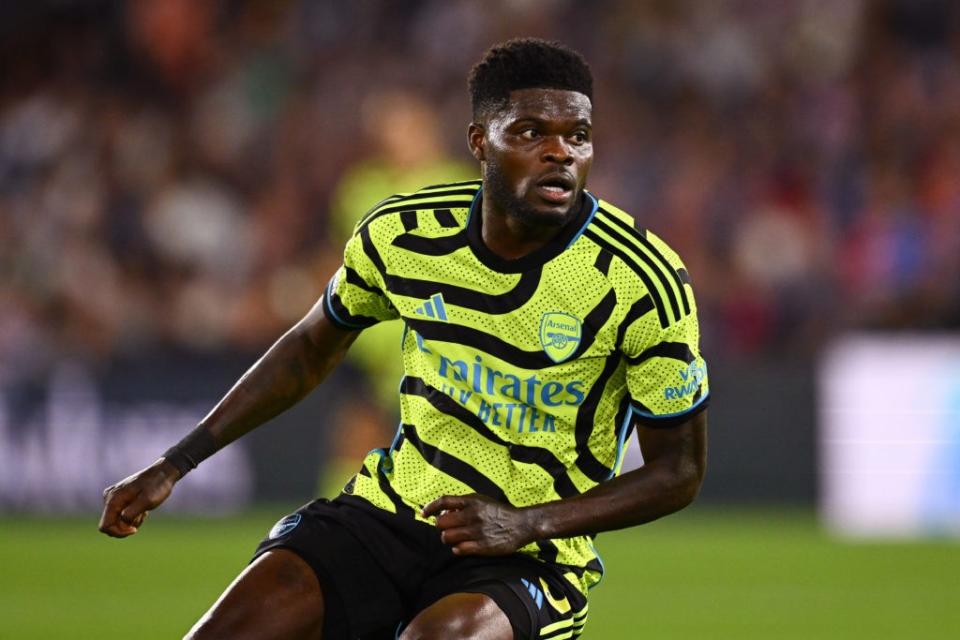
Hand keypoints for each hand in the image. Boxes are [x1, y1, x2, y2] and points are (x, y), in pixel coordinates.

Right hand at [98, 458, 179, 537]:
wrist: (163, 473)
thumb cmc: (157, 486)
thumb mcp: (147, 501)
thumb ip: (131, 513)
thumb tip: (121, 521)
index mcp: (113, 499)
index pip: (105, 526)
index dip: (118, 533)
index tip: (134, 530)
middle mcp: (109, 498)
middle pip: (111, 525)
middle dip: (126, 526)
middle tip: (142, 516)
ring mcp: (114, 498)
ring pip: (117, 521)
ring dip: (131, 521)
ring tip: (144, 510)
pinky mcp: (120, 499)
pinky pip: (121, 515)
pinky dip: (132, 516)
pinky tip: (142, 508)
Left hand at [422, 494, 537, 555]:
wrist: (520, 525)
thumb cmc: (498, 512)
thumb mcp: (482, 501)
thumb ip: (463, 505)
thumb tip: (444, 512)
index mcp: (472, 501)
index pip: (444, 501)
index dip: (430, 507)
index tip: (424, 513)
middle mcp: (472, 515)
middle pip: (441, 523)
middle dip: (440, 526)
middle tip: (446, 528)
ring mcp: (476, 531)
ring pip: (447, 537)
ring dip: (447, 538)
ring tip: (454, 538)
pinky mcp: (481, 546)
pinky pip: (458, 550)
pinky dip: (457, 549)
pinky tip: (462, 546)